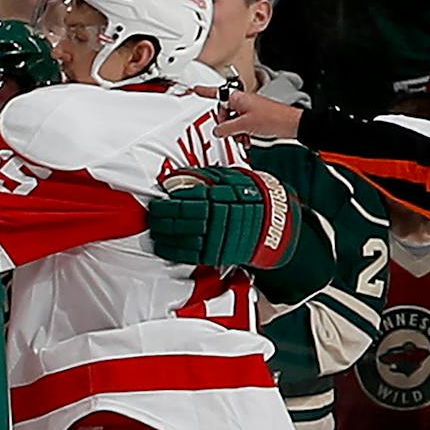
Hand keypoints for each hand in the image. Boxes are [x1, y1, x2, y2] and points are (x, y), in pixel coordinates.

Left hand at [149, 166, 298, 270]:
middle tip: (154, 214)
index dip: (168, 201)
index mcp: (219, 196)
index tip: (160, 200)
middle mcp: (216, 216)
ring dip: (163, 233)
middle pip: (180, 216)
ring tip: (155, 229)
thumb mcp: (233, 179)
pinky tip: (163, 245)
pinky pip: (188, 254)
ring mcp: (216, 237)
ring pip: (180, 236)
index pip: (185, 198)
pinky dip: (171, 251)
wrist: (275, 224)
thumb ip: (206, 177)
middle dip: (161, 216)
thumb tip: (180, 175)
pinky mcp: (215, 254)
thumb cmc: (253, 200)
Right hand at [208, 85, 304, 143]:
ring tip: (242, 137)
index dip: (205, 92)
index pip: (216, 93)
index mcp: (238, 98)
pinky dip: (242, 132)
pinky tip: (247, 139)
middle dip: (225, 124)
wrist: (290, 124)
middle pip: (224, 112)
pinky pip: (241, 124)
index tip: (195, 89)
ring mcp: (249, 109)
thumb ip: (226, 128)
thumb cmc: (272, 119)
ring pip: (233, 120)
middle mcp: (243, 101)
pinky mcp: (255, 117)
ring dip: (235, 131)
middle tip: (229, 132)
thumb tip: (218, 131)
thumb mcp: (243, 126)